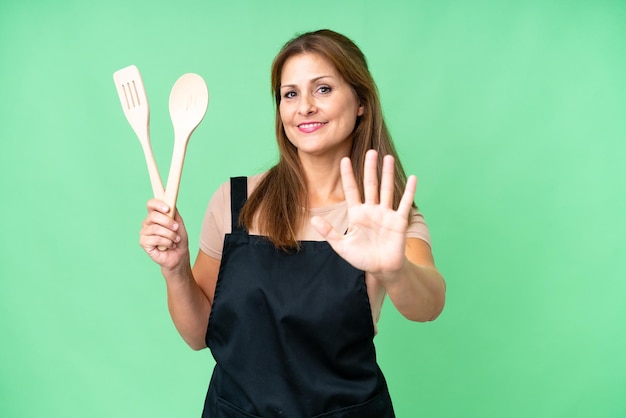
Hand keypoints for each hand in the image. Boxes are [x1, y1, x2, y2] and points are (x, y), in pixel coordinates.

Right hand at [139, 199, 189, 271]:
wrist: (179, 255)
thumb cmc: (178, 239)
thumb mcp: (179, 223)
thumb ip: (174, 212)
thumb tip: (170, 201)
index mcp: (155, 215)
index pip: (150, 204)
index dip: (158, 204)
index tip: (168, 209)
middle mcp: (147, 223)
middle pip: (153, 216)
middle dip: (168, 222)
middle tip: (176, 228)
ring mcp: (144, 233)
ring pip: (156, 228)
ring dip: (170, 235)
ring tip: (175, 239)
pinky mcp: (143, 242)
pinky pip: (155, 239)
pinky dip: (166, 242)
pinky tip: (170, 245)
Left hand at [311, 150, 416, 279]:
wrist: (382, 270)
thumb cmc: (362, 258)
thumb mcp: (342, 246)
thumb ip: (329, 232)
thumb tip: (313, 220)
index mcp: (356, 214)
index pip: (351, 190)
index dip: (348, 176)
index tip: (344, 160)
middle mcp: (371, 210)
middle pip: (370, 185)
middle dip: (369, 168)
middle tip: (370, 151)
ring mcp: (386, 214)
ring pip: (386, 190)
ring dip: (387, 174)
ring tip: (387, 157)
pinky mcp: (399, 221)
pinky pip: (404, 204)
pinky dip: (409, 192)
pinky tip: (412, 178)